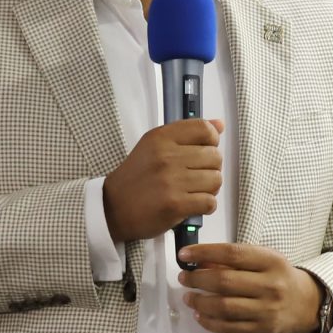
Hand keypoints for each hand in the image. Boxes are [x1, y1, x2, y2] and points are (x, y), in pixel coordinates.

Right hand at [103, 118, 222, 244]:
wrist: (113, 208)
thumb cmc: (137, 177)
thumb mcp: (154, 146)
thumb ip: (187, 134)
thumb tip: (219, 125)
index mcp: (161, 138)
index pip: (204, 129)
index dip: (211, 141)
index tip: (203, 151)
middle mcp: (166, 157)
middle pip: (215, 157)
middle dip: (210, 168)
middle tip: (195, 177)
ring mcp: (171, 181)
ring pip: (216, 180)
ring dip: (209, 189)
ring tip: (193, 191)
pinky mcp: (175, 204)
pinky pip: (210, 202)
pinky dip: (205, 206)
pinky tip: (192, 205)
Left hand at [176, 244, 321, 332]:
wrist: (306, 305)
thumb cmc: (279, 278)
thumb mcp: (263, 260)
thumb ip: (234, 259)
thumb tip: (199, 261)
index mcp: (272, 261)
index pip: (232, 254)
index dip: (204, 253)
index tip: (184, 255)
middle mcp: (272, 286)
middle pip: (224, 281)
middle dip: (197, 279)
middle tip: (184, 278)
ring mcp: (267, 310)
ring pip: (223, 307)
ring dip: (199, 302)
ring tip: (188, 297)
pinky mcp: (262, 330)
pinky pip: (229, 328)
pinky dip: (209, 322)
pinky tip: (200, 315)